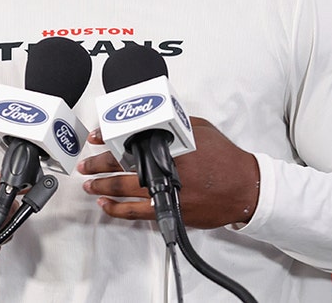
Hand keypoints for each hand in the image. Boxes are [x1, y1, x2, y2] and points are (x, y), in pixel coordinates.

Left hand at [77, 117, 259, 228]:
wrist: (244, 188)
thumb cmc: (226, 159)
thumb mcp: (201, 129)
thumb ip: (175, 124)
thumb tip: (153, 119)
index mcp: (171, 145)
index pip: (131, 138)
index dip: (110, 137)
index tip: (97, 136)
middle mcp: (165, 168)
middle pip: (122, 166)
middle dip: (99, 164)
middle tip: (87, 164)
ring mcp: (165, 192)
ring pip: (124, 190)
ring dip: (103, 187)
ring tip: (90, 184)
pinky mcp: (169, 211)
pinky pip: (135, 212)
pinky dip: (118, 209)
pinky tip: (106, 205)